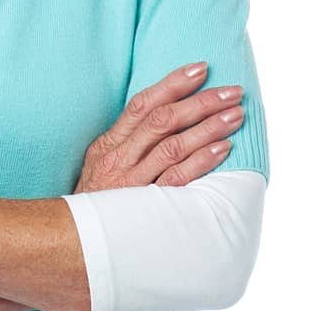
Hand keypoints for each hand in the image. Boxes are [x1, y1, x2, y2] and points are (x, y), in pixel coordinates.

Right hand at [74, 61, 243, 192]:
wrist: (74, 242)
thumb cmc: (94, 204)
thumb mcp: (99, 167)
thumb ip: (125, 145)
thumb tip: (163, 120)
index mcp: (108, 144)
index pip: (142, 104)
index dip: (172, 83)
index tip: (201, 68)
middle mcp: (119, 158)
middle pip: (163, 120)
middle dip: (201, 101)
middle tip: (232, 91)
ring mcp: (131, 182)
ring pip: (173, 145)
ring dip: (208, 127)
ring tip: (235, 114)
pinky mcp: (145, 206)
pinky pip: (177, 178)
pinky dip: (202, 160)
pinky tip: (223, 148)